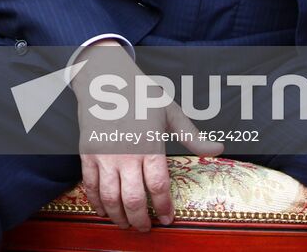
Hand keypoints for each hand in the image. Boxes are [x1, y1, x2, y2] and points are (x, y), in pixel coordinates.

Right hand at [69, 42, 221, 230]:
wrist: (105, 79)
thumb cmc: (141, 94)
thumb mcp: (170, 112)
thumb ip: (193, 137)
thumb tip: (219, 149)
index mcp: (149, 145)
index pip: (158, 186)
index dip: (163, 208)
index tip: (167, 219)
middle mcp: (126, 154)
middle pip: (133, 199)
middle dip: (140, 220)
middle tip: (146, 228)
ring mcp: (104, 155)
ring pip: (110, 197)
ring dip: (118, 217)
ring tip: (126, 225)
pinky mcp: (87, 153)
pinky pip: (90, 185)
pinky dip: (96, 202)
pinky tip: (104, 210)